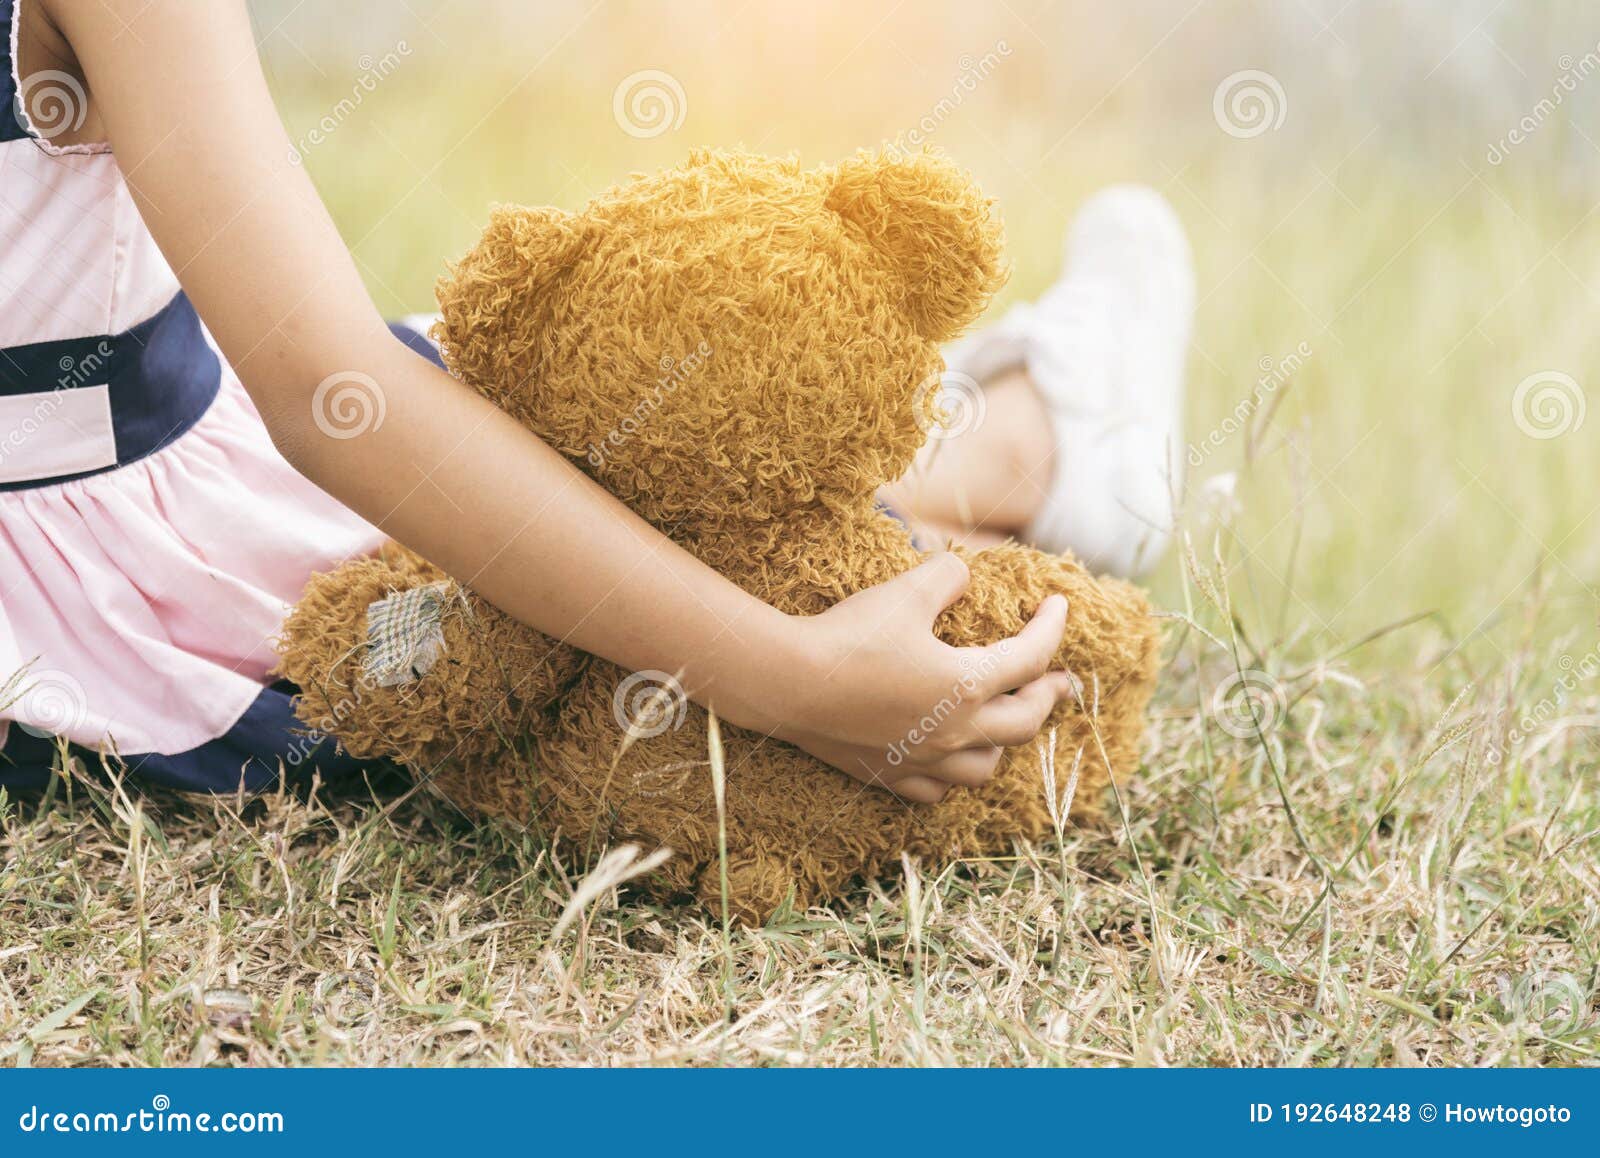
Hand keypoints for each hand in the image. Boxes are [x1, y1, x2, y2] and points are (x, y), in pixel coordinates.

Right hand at [754, 554, 1075, 802]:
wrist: (789, 684)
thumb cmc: (848, 636)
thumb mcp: (903, 592)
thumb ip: (946, 576)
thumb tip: (964, 573)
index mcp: (967, 684)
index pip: (1031, 657)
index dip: (1052, 628)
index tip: (1058, 607)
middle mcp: (955, 731)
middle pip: (1024, 722)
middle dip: (1046, 696)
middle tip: (1056, 680)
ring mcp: (923, 760)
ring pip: (984, 768)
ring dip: (1003, 744)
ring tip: (1002, 722)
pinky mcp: (889, 774)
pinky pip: (934, 791)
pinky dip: (950, 777)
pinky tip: (945, 760)